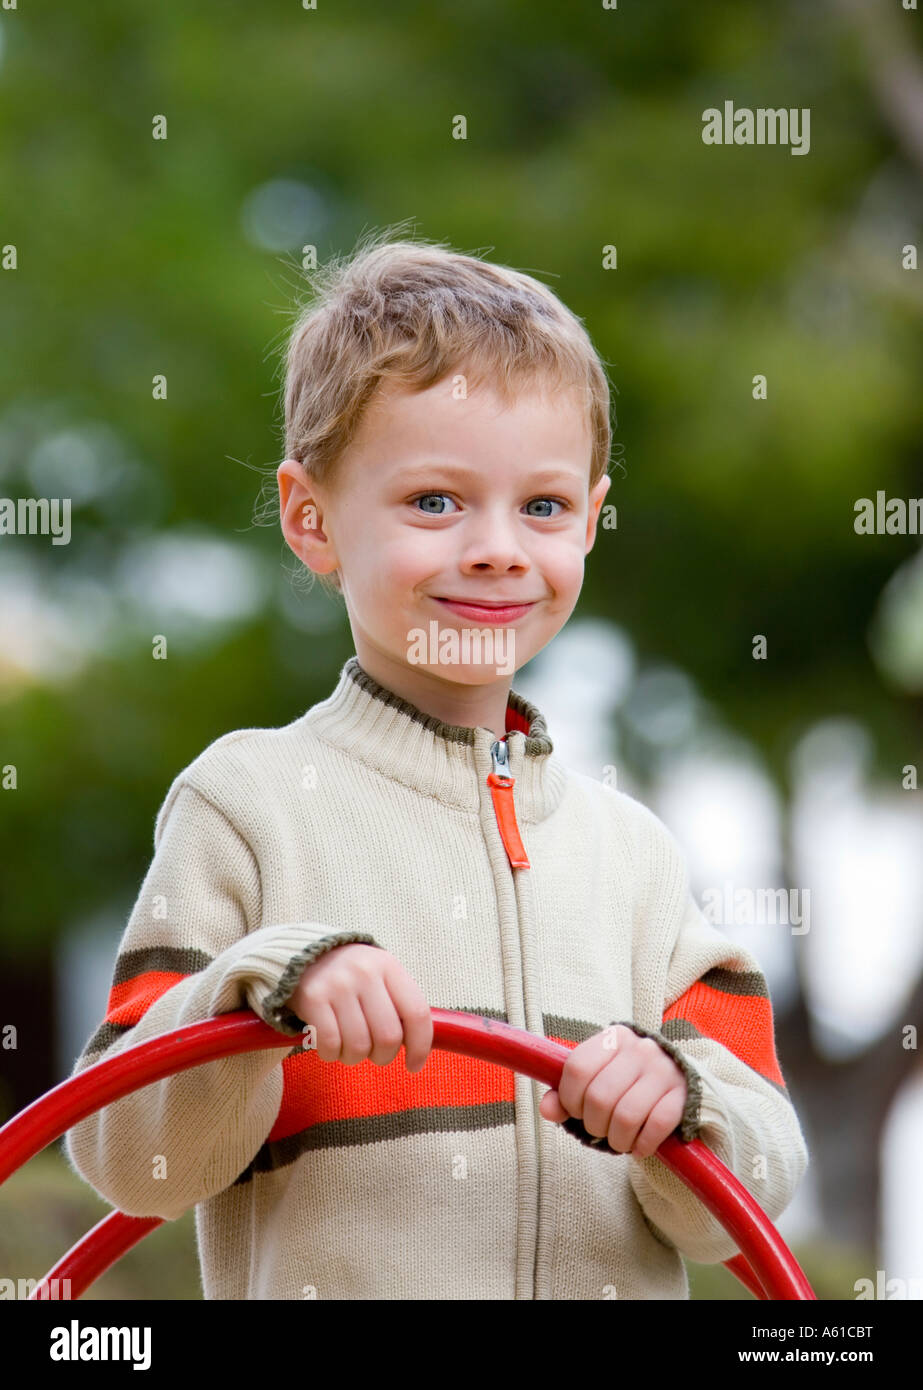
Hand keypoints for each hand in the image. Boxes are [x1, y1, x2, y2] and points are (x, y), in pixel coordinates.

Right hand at [286, 943, 432, 1071]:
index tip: (414, 1065)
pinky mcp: (313, 998)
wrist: (301, 954)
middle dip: (383, 1056)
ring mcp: (338, 984)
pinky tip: (330, 1047)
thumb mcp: (379, 976)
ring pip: (358, 1045)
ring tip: (349, 1048)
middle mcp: (365, 972)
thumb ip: (397, 1004)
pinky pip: (330, 1044)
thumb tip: (416, 1047)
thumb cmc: (350, 975)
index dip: (421, 1046)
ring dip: (355, 1058)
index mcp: (389, 966)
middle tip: (375, 1055)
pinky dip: (332, 1054)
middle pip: (388, 1036)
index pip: (417, 1013)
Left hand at [539, 1024, 686, 1158]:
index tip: (576, 1111)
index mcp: (613, 1038)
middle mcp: (640, 1049)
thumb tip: (547, 1109)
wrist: (678, 1078)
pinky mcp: (683, 1094)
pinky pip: (656, 1126)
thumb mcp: (596, 1078)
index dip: (570, 1098)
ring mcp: (663, 1070)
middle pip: (600, 1097)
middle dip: (594, 1125)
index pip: (577, 1068)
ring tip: (619, 1141)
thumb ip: (567, 1093)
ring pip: (627, 1115)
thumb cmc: (627, 1080)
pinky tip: (640, 1147)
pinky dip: (643, 1145)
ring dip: (617, 1140)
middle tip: (599, 1129)